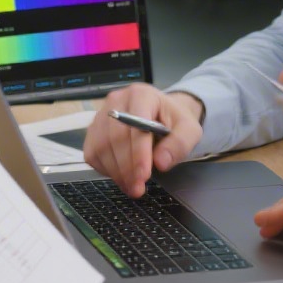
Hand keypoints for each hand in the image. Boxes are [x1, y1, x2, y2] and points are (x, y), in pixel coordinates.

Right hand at [83, 85, 203, 197]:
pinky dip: (106, 170)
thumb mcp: (189, 130)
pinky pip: (93, 154)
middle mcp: (117, 101)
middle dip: (127, 168)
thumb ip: (179, 144)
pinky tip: (122, 177)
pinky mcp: (93, 131)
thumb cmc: (173, 121)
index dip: (138, 153)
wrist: (162, 116)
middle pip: (115, 137)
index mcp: (141, 94)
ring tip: (133, 187)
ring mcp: (101, 115)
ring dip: (116, 172)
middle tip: (138, 188)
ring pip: (101, 147)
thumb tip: (161, 162)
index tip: (144, 176)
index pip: (136, 125)